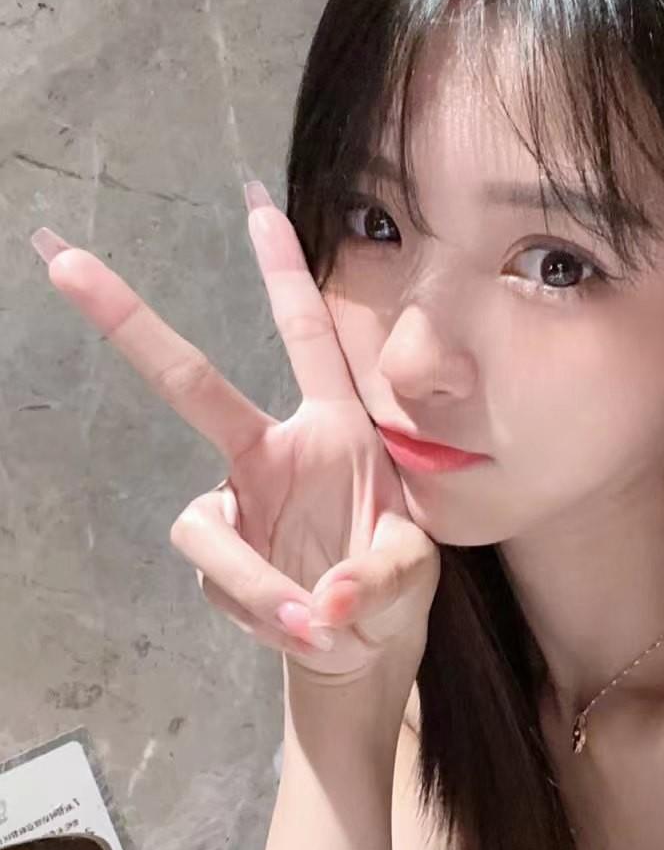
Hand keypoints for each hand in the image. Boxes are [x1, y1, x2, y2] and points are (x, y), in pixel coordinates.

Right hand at [29, 185, 439, 685]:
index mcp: (334, 429)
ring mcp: (237, 505)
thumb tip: (326, 601)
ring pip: (204, 531)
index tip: (258, 204)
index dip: (283, 272)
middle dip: (130, 322)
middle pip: (191, 383)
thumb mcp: (413, 571)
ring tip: (322, 624)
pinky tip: (308, 632)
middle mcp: (272, 453)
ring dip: (260, 582)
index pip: (307, 338)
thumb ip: (383, 577)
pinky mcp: (217, 560)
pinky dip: (266, 615)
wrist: (365, 645)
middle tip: (63, 261)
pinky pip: (223, 585)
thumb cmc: (393, 582)